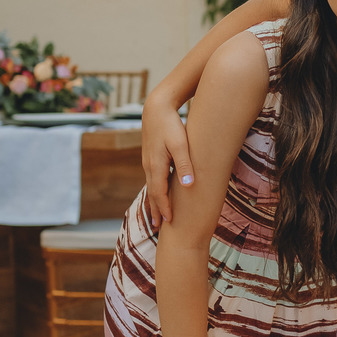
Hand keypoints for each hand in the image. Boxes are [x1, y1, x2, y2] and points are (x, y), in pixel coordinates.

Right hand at [142, 95, 193, 228]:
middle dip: (156, 211)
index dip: (164, 208)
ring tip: (157, 216)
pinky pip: (152, 180)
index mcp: (156, 165)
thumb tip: (187, 184)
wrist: (156, 108)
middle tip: (158, 228)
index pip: (159, 193)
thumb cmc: (170, 124)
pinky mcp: (151, 158)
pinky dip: (155, 191)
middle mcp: (149, 166)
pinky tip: (159, 195)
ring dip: (154, 203)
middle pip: (152, 194)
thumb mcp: (180, 143)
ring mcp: (148, 162)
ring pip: (151, 187)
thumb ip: (184, 164)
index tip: (169, 222)